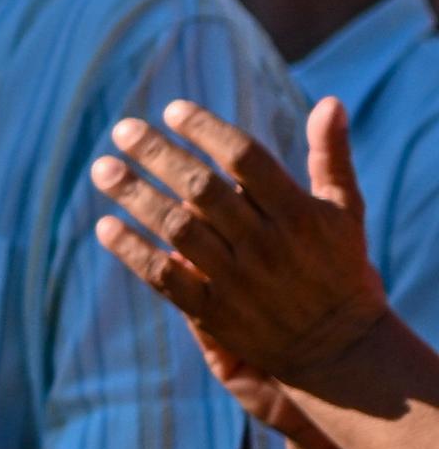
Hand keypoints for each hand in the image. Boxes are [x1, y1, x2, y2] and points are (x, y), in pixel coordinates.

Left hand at [92, 97, 399, 395]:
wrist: (340, 347)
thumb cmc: (338, 266)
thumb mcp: (345, 211)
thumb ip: (331, 157)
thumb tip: (330, 101)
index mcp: (299, 214)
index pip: (246, 159)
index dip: (207, 130)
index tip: (172, 110)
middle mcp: (267, 244)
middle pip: (202, 190)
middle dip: (159, 155)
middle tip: (123, 129)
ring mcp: (239, 280)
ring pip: (178, 230)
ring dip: (136, 197)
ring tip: (103, 169)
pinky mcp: (216, 313)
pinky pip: (166, 278)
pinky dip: (133, 252)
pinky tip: (105, 227)